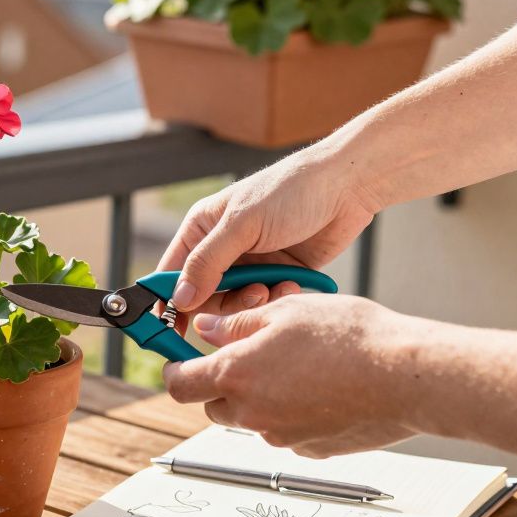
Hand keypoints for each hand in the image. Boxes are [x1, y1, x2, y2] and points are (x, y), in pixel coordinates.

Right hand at [158, 147, 377, 313]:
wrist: (348, 187)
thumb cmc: (291, 192)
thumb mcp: (242, 224)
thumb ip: (208, 262)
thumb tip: (179, 299)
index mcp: (202, 229)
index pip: (171, 273)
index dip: (168, 302)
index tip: (171, 330)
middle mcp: (221, 249)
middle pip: (203, 297)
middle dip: (223, 304)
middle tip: (251, 294)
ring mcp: (249, 264)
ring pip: (234, 305)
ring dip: (252, 303)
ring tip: (273, 287)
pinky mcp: (277, 276)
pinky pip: (264, 303)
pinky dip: (275, 300)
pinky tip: (292, 286)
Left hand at [161, 294, 421, 456]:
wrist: (408, 376)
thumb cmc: (351, 336)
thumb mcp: (286, 311)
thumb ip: (237, 324)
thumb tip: (208, 329)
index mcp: (236, 374)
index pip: (179, 384)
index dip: (174, 370)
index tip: (177, 360)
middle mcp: (252, 412)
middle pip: (213, 405)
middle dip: (220, 383)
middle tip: (248, 355)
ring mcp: (281, 436)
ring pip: (251, 418)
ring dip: (259, 396)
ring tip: (297, 365)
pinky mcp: (310, 450)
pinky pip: (285, 430)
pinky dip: (291, 412)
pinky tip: (322, 388)